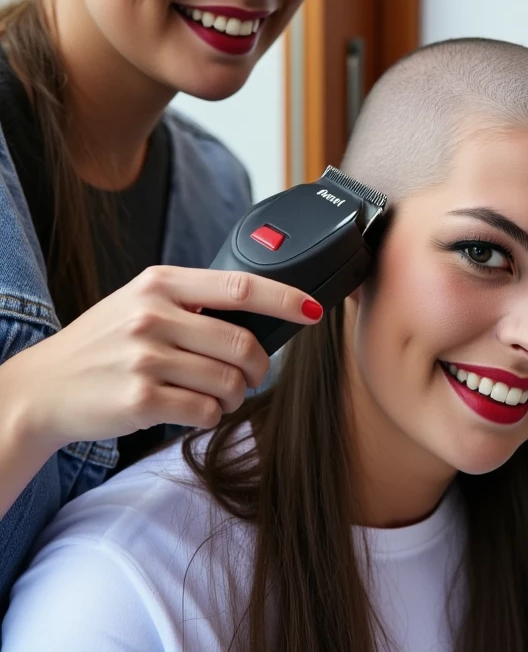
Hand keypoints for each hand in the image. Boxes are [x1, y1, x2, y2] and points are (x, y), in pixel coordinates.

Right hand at [8, 265, 321, 453]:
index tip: (313, 309)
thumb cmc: (103, 344)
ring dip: (234, 396)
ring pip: (228, 382)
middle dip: (258, 366)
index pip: (240, 284)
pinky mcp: (141, 399)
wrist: (42, 388)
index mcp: (160, 282)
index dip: (285, 298)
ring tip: (215, 396)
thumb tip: (260, 313)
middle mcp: (153, 314)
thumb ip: (192, 301)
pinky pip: (205, 412)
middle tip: (250, 374)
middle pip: (242, 342)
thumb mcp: (140, 302)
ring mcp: (146, 357)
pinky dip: (210, 416)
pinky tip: (192, 410)